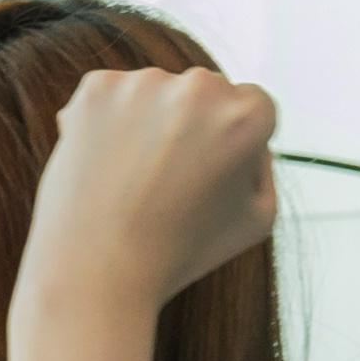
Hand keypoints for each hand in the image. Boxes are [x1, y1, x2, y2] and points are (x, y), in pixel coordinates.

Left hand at [16, 66, 278, 318]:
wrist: (95, 276)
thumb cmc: (178, 255)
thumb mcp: (257, 219)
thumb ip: (265, 162)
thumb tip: (245, 126)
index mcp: (246, 115)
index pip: (251, 105)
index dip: (229, 144)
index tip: (206, 177)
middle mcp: (199, 88)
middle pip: (203, 92)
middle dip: (189, 126)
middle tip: (164, 183)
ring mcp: (143, 84)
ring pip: (155, 92)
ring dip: (146, 122)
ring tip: (130, 180)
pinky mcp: (95, 91)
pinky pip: (109, 94)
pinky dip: (104, 121)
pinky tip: (103, 165)